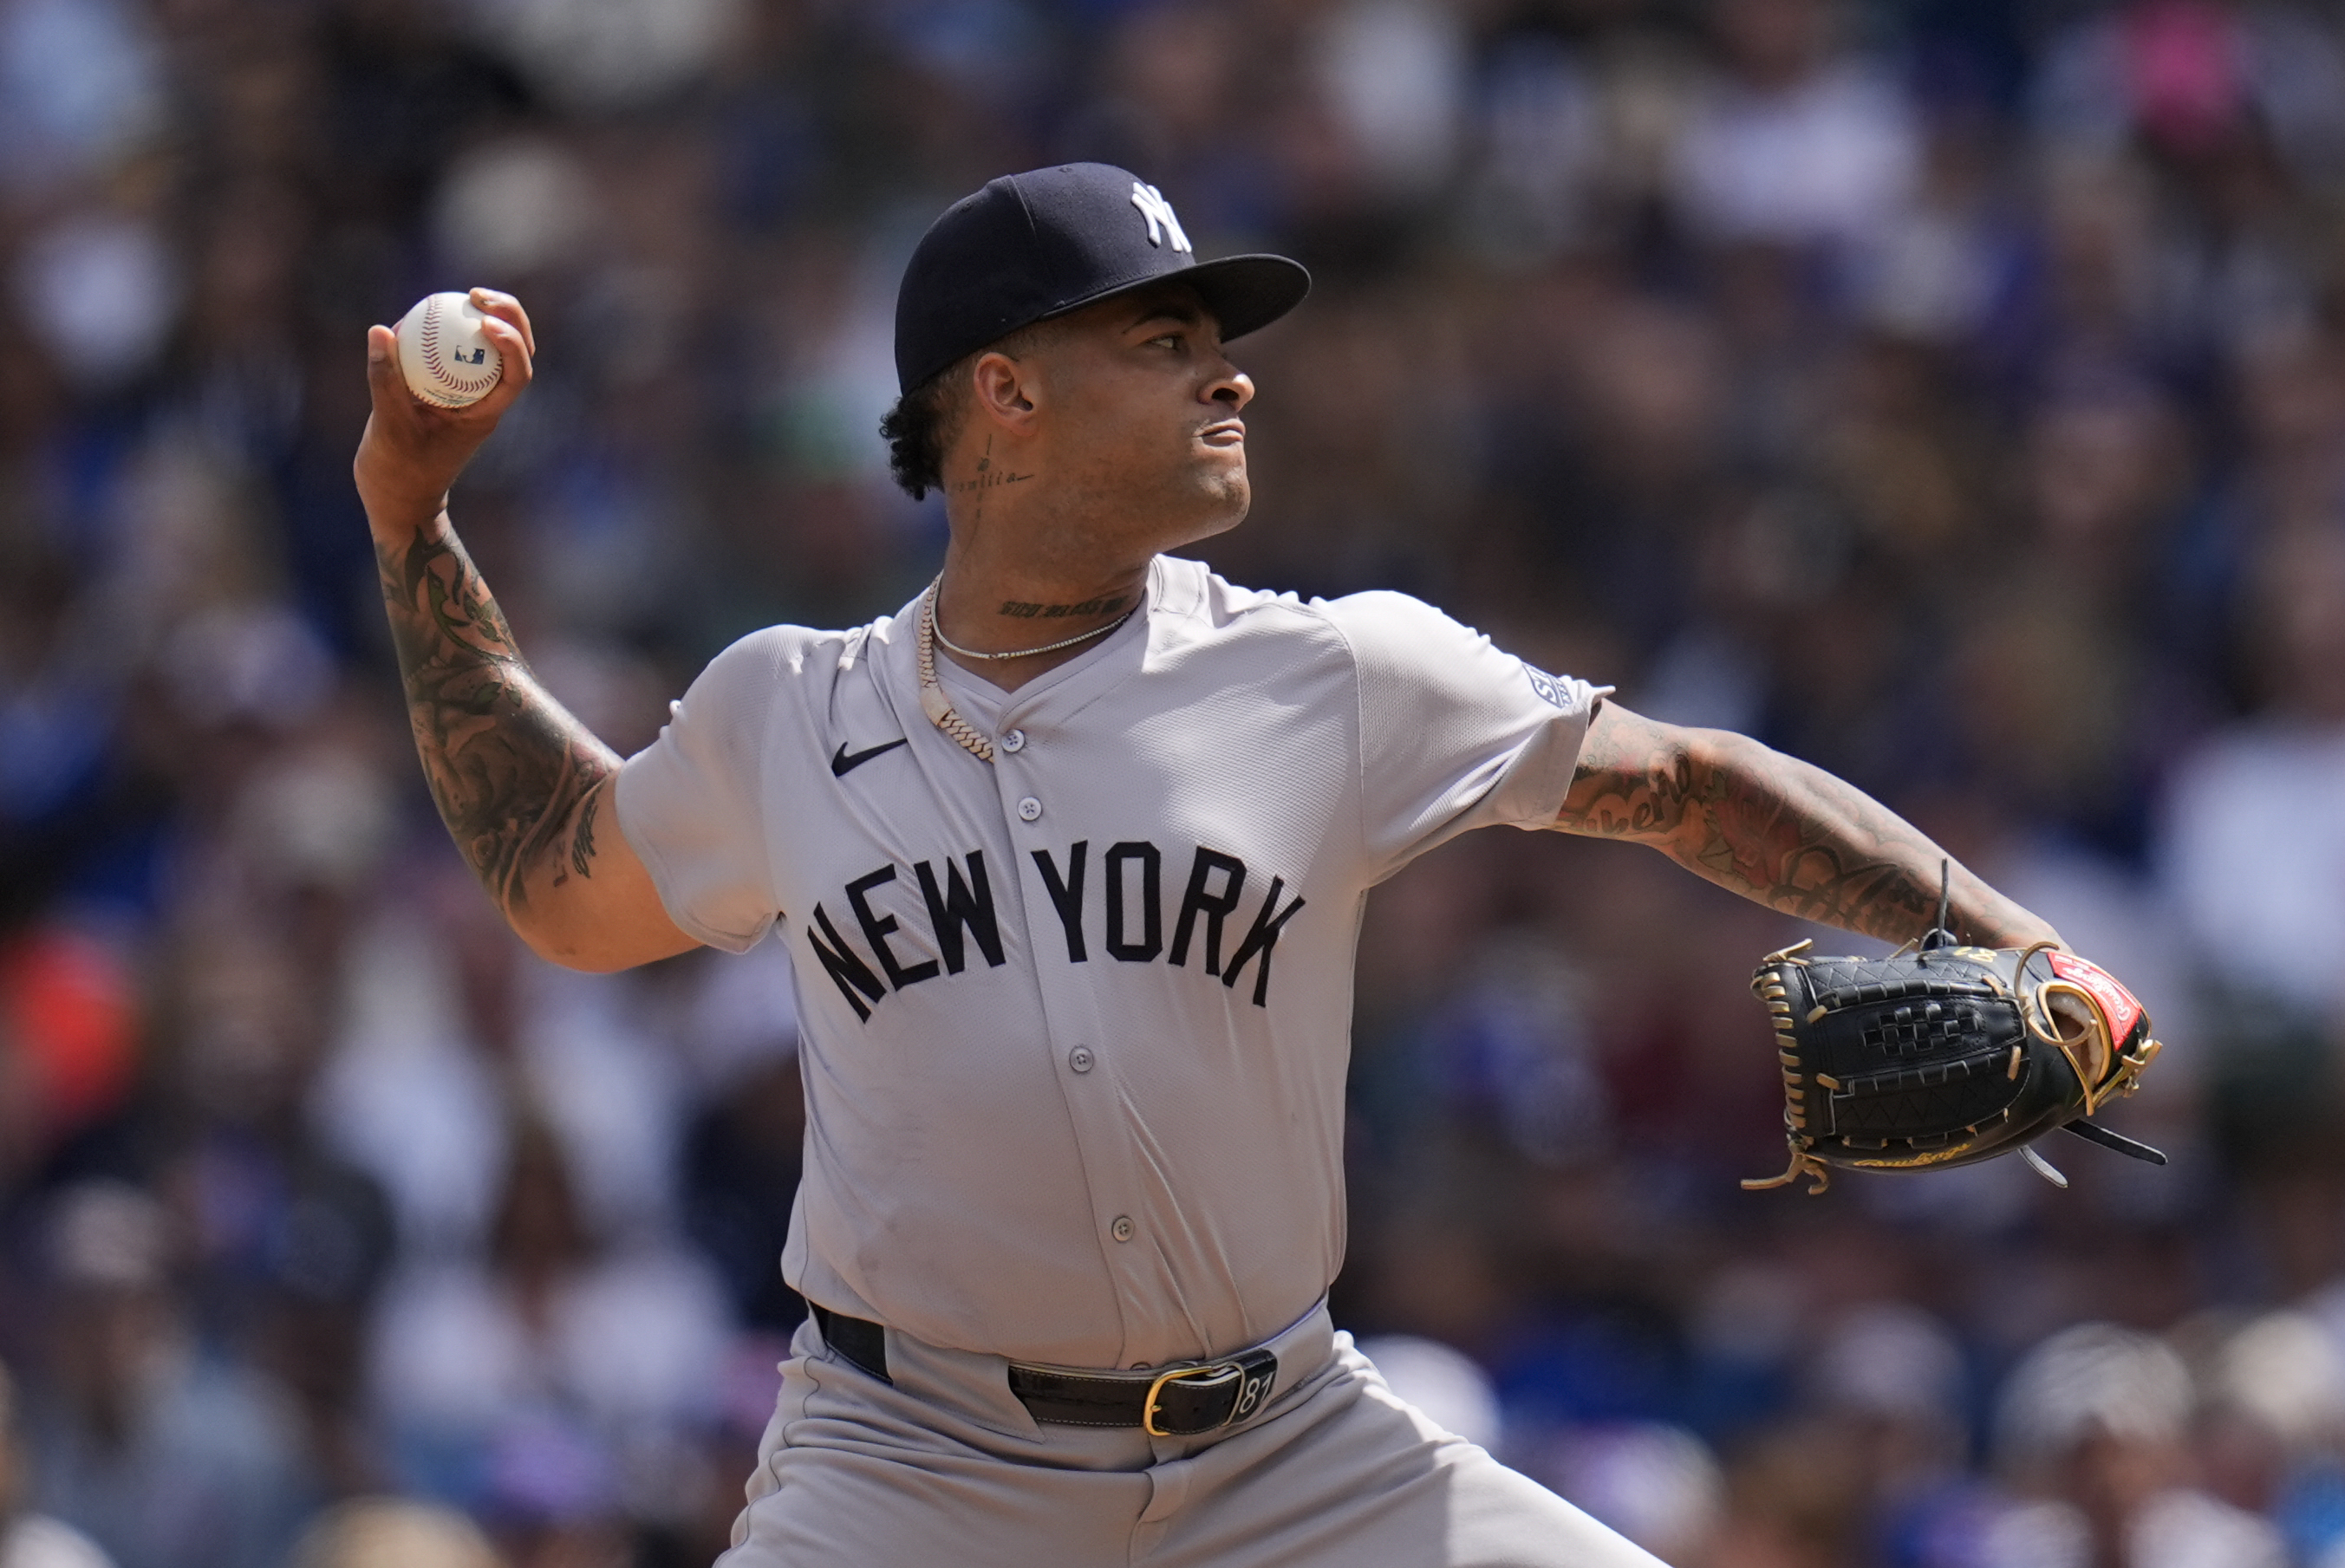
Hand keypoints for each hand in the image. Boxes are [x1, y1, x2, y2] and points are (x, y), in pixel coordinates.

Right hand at [352, 288, 536, 536]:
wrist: (396, 497)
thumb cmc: (398, 472)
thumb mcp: (388, 425)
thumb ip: (385, 379)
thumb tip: (381, 330)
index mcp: (485, 414)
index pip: (517, 375)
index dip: (513, 343)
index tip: (486, 321)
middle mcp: (483, 401)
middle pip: (514, 352)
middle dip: (507, 315)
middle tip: (477, 292)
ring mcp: (466, 394)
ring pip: (487, 349)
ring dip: (478, 317)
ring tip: (452, 295)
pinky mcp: (444, 391)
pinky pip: (452, 355)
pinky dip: (441, 333)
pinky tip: (417, 315)